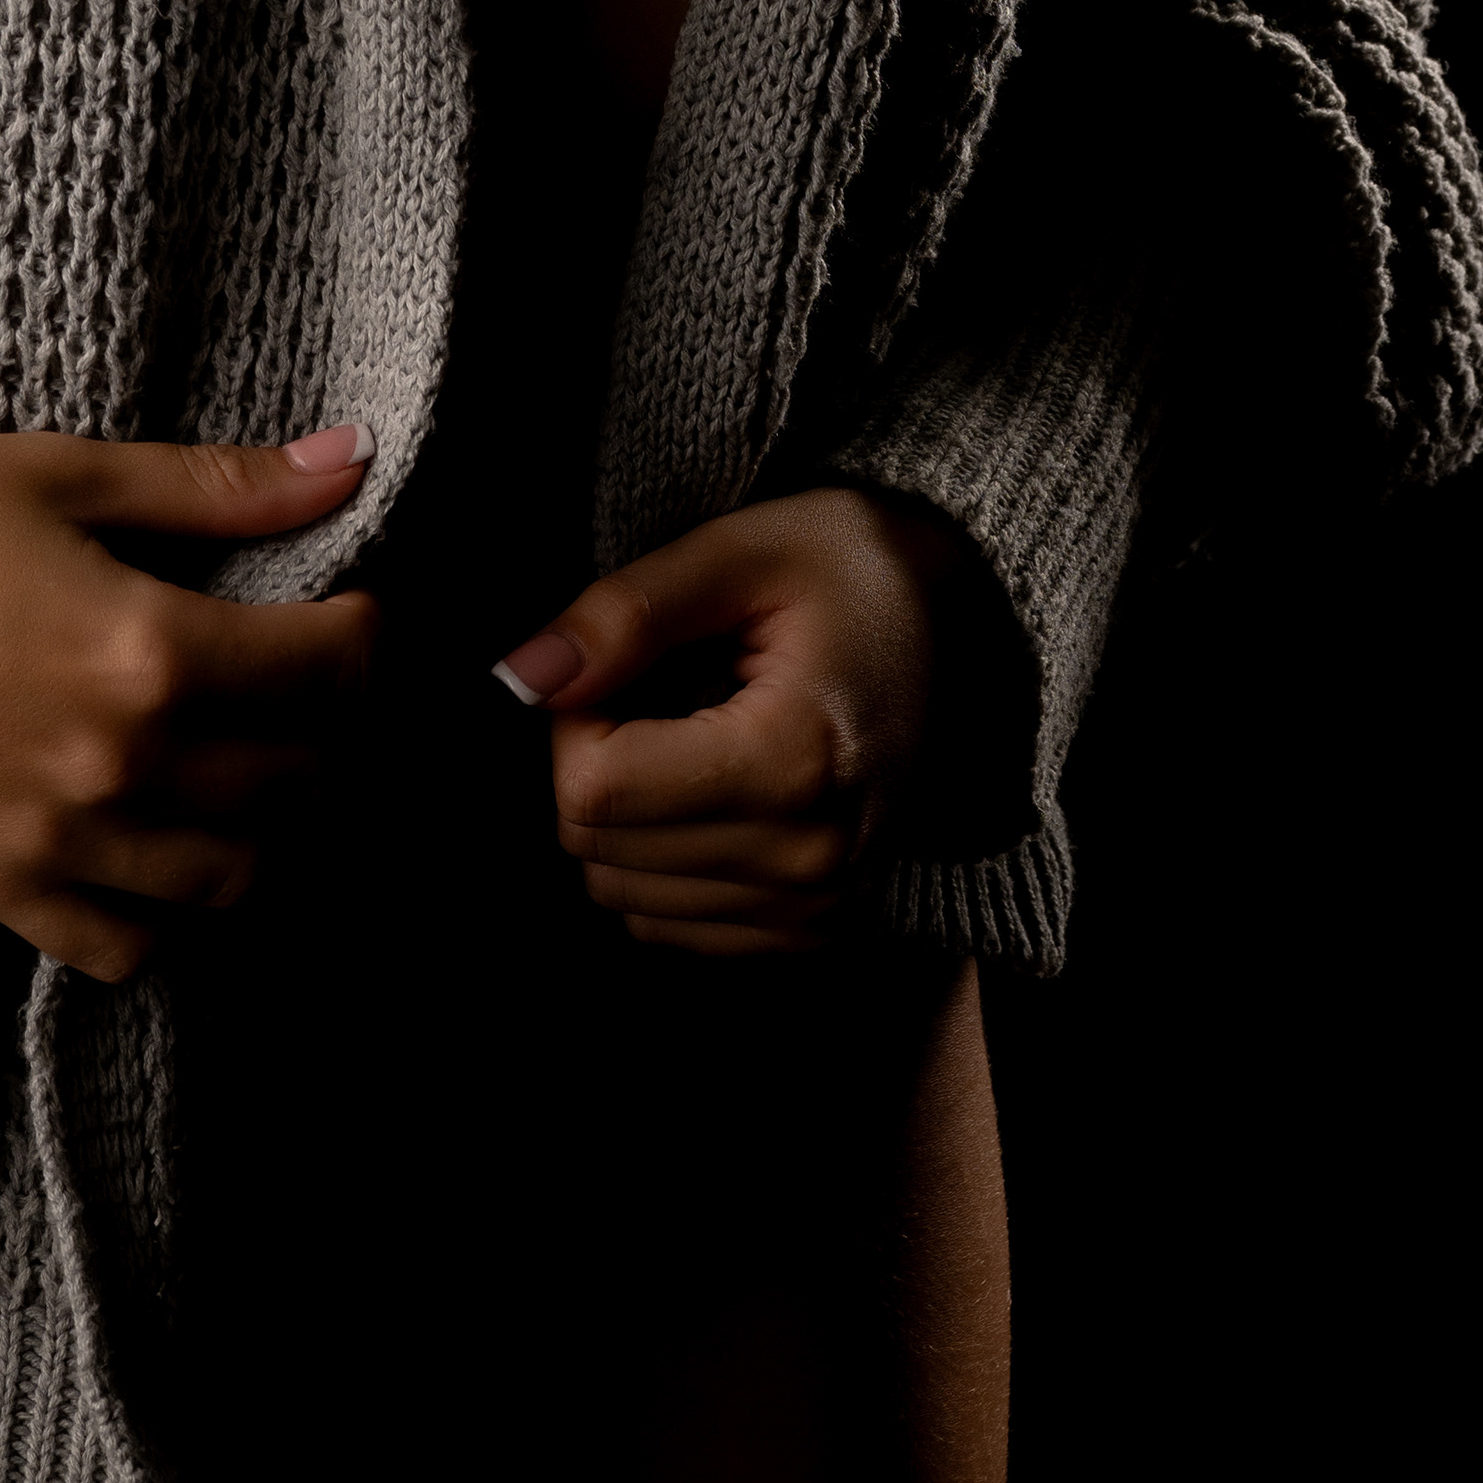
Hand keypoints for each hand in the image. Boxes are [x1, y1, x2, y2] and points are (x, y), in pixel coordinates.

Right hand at [0, 424, 379, 982]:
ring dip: (276, 821)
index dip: (371, 636)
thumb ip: (216, 486)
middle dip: (337, 727)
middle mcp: (121, 768)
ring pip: (238, 877)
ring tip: (260, 757)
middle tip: (318, 676)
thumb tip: (350, 457)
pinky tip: (172, 845)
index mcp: (147, 651)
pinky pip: (129, 948)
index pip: (329, 673)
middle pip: (302, 779)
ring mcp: (61, 845)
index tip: (361, 606)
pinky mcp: (2, 889)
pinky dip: (174, 915)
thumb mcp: (62, 474)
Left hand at [495, 485, 958, 956]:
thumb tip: (520, 678)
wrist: (962, 620)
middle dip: (597, 761)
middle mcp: (812, 859)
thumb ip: (623, 614)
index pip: (593, 791)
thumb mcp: (738, 552)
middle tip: (665, 690)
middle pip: (599, 850)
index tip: (630, 664)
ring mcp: (818, 907)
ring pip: (623, 894)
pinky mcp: (813, 930)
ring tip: (698, 732)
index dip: (575, 718)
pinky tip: (713, 786)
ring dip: (631, 814)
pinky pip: (670, 924)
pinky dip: (663, 860)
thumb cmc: (848, 568)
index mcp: (793, 761)